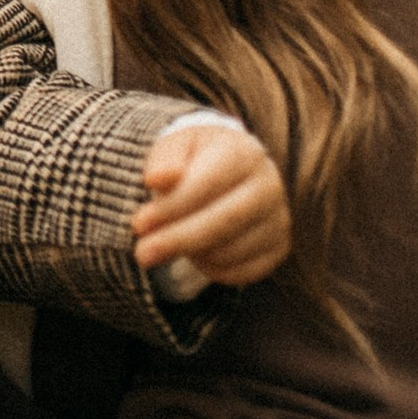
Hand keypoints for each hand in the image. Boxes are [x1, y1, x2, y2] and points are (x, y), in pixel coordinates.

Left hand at [131, 122, 288, 286]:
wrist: (226, 168)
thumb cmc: (192, 157)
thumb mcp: (174, 147)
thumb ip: (164, 161)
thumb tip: (157, 179)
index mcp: (244, 152)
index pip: (208, 184)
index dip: (171, 207)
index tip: (139, 224)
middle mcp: (270, 185)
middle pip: (225, 221)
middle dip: (178, 239)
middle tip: (142, 253)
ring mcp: (279, 219)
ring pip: (232, 250)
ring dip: (192, 253)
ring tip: (170, 240)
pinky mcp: (279, 248)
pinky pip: (243, 272)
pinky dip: (212, 268)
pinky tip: (195, 253)